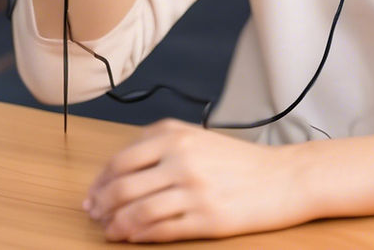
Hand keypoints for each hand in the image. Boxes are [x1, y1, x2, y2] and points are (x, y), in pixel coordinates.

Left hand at [83, 119, 310, 242]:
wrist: (281, 178)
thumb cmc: (237, 160)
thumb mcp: (196, 137)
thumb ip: (159, 143)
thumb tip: (119, 167)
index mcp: (175, 135)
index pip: (121, 160)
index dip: (101, 181)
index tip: (92, 194)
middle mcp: (181, 158)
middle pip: (123, 186)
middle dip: (102, 205)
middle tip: (95, 215)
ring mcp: (194, 189)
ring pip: (137, 212)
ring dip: (117, 225)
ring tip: (110, 231)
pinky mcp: (206, 218)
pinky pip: (161, 230)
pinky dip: (140, 237)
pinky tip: (134, 238)